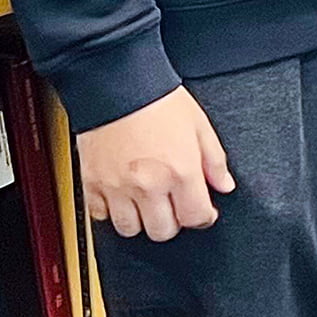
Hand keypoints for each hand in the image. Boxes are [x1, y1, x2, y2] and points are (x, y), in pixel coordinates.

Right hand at [76, 87, 234, 240]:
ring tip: (147, 201)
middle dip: (173, 222)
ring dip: (141, 221)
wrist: (117, 85)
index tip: (202, 212)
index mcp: (180, 171)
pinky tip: (122, 196)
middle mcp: (148, 184)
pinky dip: (111, 212)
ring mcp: (117, 187)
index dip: (204, 218)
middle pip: (162, 232)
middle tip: (174, 205)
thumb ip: (215, 161)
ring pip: (130, 230)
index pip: (196, 217)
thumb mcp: (200, 126)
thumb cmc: (158, 100)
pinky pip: (100, 216)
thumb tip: (224, 185)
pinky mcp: (92, 184)